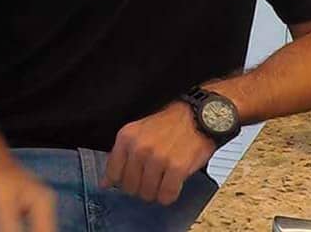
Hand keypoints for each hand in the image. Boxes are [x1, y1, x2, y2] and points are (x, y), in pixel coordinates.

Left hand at [101, 101, 215, 204]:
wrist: (204, 115)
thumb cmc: (174, 122)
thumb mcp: (141, 131)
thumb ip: (123, 155)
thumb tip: (107, 182)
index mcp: (127, 137)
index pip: (112, 174)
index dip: (124, 180)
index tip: (133, 178)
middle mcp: (140, 147)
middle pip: (130, 187)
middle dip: (141, 186)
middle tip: (154, 177)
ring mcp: (158, 158)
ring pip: (148, 194)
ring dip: (157, 191)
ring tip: (165, 178)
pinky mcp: (176, 167)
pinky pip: (166, 195)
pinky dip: (170, 195)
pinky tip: (174, 184)